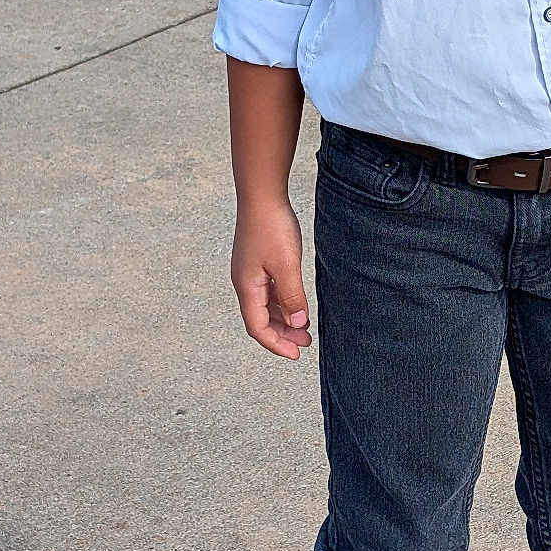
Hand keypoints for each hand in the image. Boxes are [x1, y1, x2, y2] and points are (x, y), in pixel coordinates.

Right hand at [231, 198, 312, 357]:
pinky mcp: (259, 263)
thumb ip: (292, 296)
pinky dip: (283, 303)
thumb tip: (298, 324)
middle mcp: (245, 283)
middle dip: (282, 335)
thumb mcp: (287, 265)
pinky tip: (297, 305)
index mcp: (247, 287)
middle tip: (305, 344)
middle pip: (260, 320)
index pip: (257, 327)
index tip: (296, 354)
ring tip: (305, 329)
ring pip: (265, 306)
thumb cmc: (272, 227)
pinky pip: (269, 292)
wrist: (262, 195)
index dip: (276, 344)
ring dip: (283, 320)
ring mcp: (251, 273)